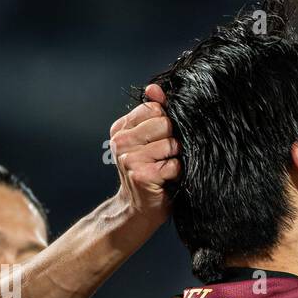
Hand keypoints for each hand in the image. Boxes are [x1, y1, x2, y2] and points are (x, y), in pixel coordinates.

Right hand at [109, 84, 180, 224]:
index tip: (162, 139)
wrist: (138, 209)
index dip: (166, 123)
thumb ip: (153, 113)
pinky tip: (167, 180)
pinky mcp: (142, 175)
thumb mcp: (148, 141)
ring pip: (170, 144)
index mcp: (121, 128)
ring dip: (176, 158)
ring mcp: (129, 158)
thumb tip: (154, 88)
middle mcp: (121, 141)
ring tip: (166, 168)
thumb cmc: (149, 173)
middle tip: (166, 156)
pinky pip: (173, 164)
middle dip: (173, 140)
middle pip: (164, 123)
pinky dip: (176, 173)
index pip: (153, 109)